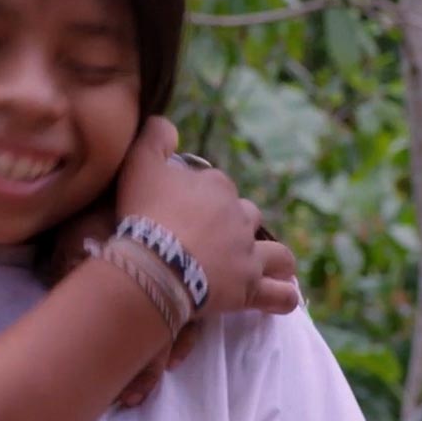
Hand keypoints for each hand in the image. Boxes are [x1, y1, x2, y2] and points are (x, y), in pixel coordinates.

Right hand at [114, 118, 297, 318]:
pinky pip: (280, 296)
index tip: (177, 210)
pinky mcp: (251, 289)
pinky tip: (279, 297)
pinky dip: (282, 296)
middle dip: (235, 226)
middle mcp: (240, 217)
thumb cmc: (145, 212)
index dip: (197, 197)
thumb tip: (166, 123)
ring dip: (272, 259)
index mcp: (217, 186)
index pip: (215, 186)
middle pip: (246, 217)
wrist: (155, 262)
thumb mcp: (139, 163)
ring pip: (277, 254)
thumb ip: (154, 137)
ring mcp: (249, 255)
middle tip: (210, 241)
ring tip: (262, 267)